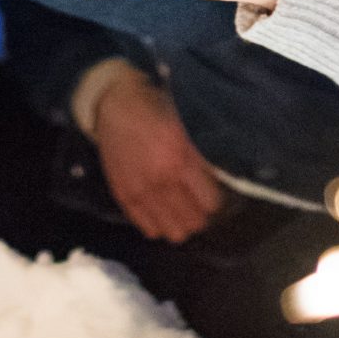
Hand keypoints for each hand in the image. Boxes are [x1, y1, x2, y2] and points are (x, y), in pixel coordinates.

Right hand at [88, 71, 224, 242]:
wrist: (116, 105)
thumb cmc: (156, 111)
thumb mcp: (186, 126)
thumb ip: (202, 156)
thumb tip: (221, 180)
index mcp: (179, 158)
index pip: (210, 202)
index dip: (214, 199)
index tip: (212, 192)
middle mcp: (160, 179)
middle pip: (194, 223)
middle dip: (200, 214)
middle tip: (197, 202)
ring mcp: (140, 191)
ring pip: (173, 232)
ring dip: (180, 222)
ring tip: (180, 207)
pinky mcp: (123, 196)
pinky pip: (148, 228)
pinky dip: (159, 223)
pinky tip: (161, 208)